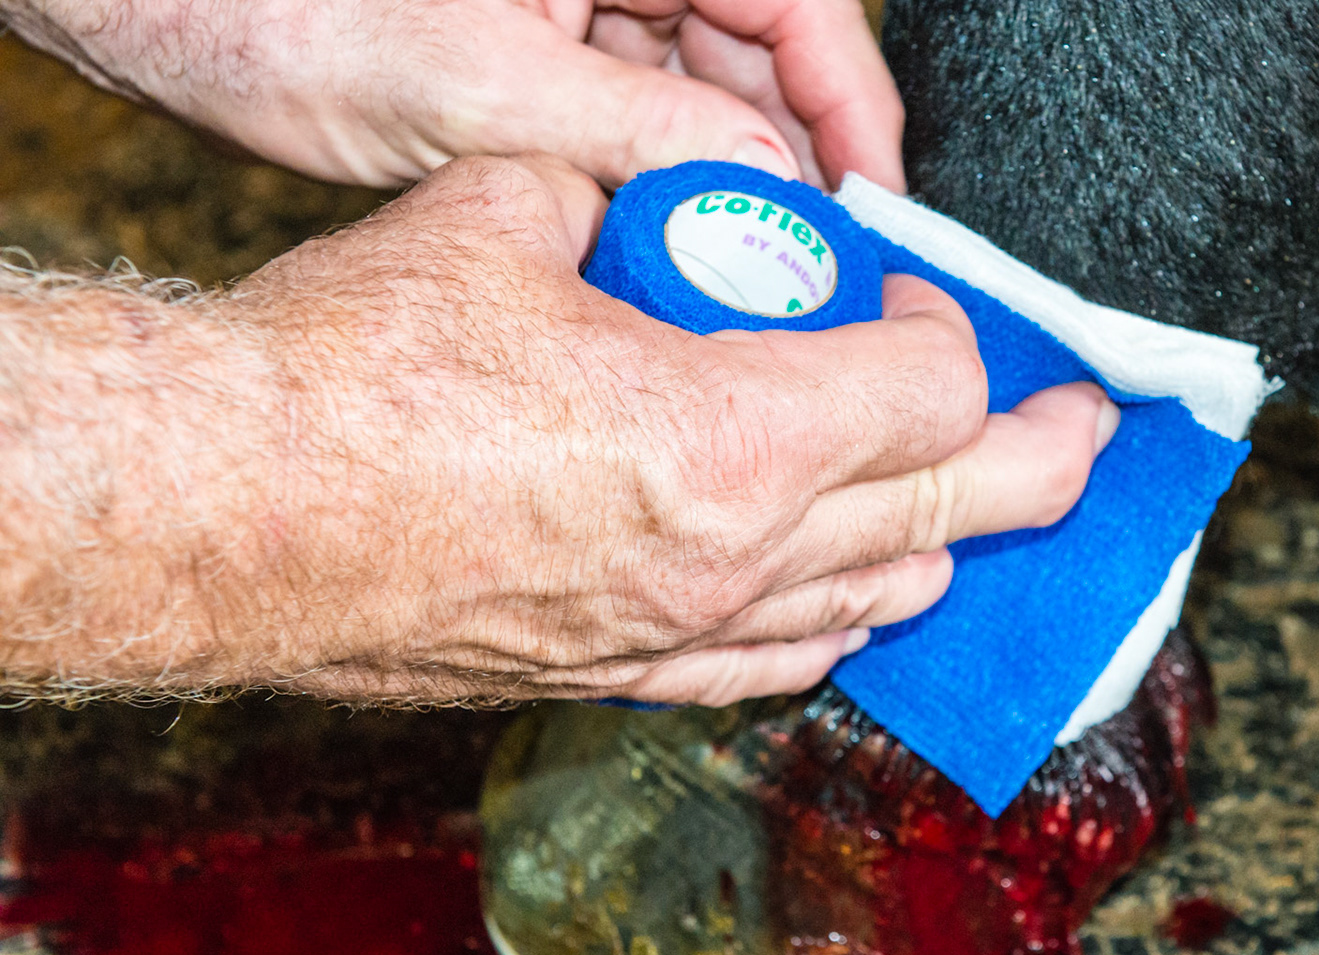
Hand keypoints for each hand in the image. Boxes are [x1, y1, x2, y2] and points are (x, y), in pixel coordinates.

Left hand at [0, 0, 901, 189]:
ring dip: (730, 192)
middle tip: (808, 276)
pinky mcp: (555, 59)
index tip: (875, 214)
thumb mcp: (477, 87)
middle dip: (792, 169)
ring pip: (713, 102)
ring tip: (738, 283)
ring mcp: (590, 10)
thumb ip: (638, 136)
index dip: (854, 115)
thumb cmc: (282, 4)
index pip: (805, 7)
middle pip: (770, 61)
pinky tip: (667, 257)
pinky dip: (666, 192)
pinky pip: (648, 126)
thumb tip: (768, 192)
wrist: (165, 11)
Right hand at [189, 154, 1107, 703]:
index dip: (944, 329)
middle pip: (956, 510)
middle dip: (1038, 462)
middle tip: (1084, 434)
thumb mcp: (502, 219)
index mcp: (734, 434)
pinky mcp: (623, 675)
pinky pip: (781, 664)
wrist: (224, 517)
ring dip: (943, 540)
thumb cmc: (347, 381)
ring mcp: (684, 630)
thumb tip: (638, 187)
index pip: (933, 392)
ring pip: (881, 599)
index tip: (906, 297)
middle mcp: (736, 553)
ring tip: (969, 501)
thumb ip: (613, 199)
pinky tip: (854, 597)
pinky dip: (842, 619)